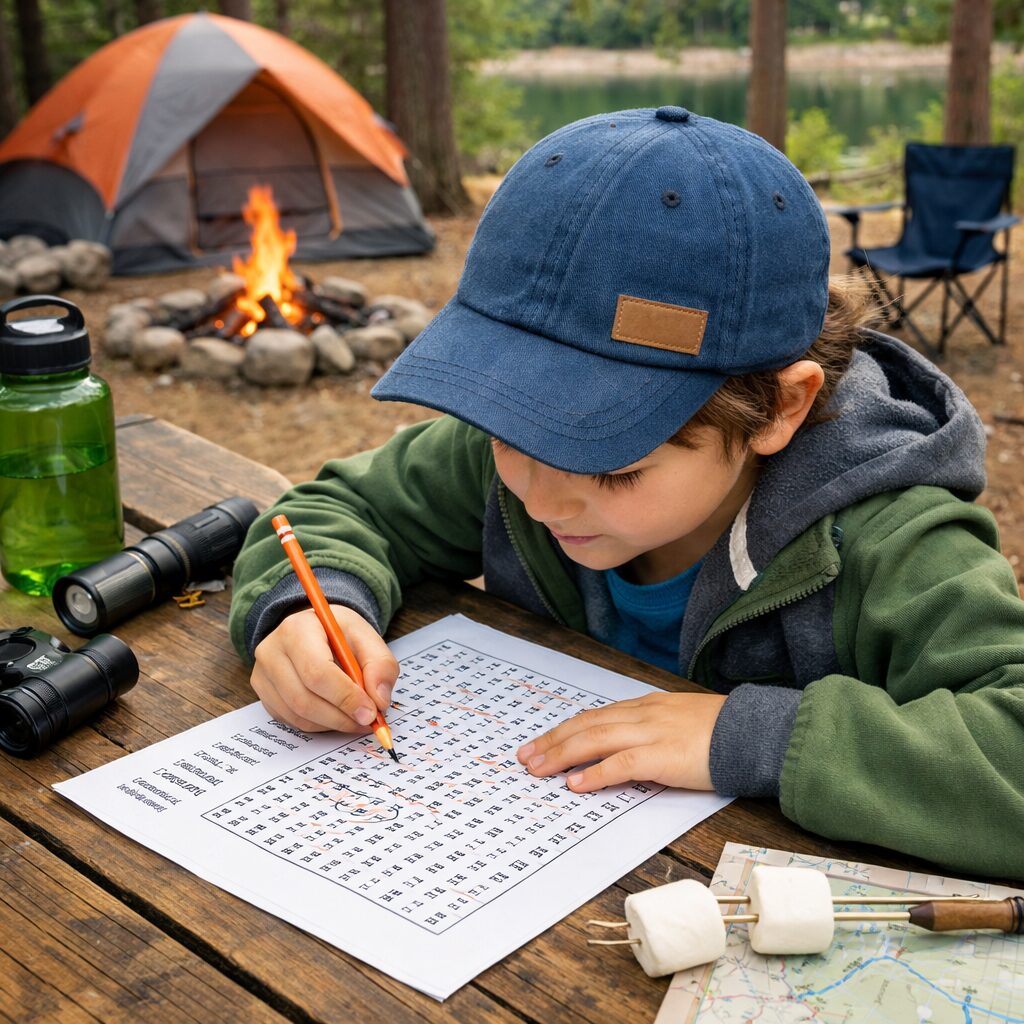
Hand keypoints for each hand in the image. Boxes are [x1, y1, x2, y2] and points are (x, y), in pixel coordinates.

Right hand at [250, 605, 398, 732]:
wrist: (316, 631)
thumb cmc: (340, 634)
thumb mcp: (367, 638)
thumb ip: (381, 665)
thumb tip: (379, 700)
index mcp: (297, 629)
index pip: (317, 672)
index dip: (345, 697)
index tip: (371, 712)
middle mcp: (272, 652)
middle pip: (304, 699)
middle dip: (341, 717)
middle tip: (368, 721)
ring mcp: (264, 676)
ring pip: (298, 716)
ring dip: (333, 724)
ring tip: (357, 718)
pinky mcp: (265, 696)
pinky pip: (293, 722)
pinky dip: (320, 725)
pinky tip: (336, 714)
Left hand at [515, 691, 726, 792]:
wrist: (752, 731)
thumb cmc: (721, 732)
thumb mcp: (678, 722)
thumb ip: (650, 731)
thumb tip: (624, 752)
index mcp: (645, 706)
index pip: (595, 716)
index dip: (565, 730)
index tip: (542, 742)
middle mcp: (642, 714)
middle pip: (586, 725)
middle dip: (552, 741)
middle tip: (526, 756)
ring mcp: (651, 732)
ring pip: (594, 739)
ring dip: (561, 755)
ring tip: (538, 769)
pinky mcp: (662, 755)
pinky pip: (620, 763)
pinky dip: (594, 773)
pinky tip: (575, 784)